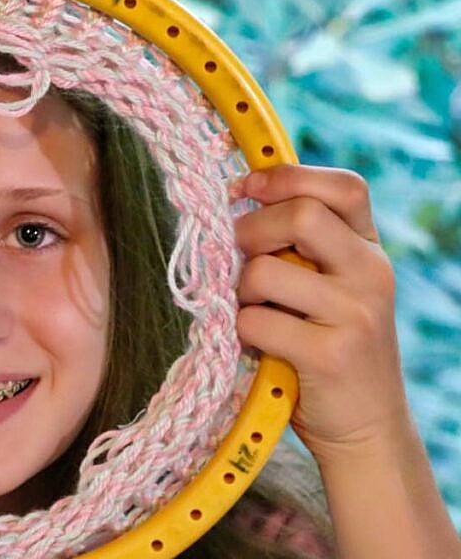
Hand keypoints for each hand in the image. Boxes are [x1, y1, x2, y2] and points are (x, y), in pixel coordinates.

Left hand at [231, 165, 408, 467]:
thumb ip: (303, 250)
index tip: (243, 189)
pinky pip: (255, 321)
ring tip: (253, 313)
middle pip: (299, 215)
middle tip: (236, 260)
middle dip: (249, 231)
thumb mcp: (332, 290)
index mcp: (370, 251)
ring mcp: (355, 314)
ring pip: (263, 271)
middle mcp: (371, 274)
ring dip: (239, 292)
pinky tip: (256, 345)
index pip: (343, 187)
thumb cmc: (330, 349)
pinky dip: (240, 332)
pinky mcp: (329, 355)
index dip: (286, 177)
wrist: (366, 428)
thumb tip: (233, 203)